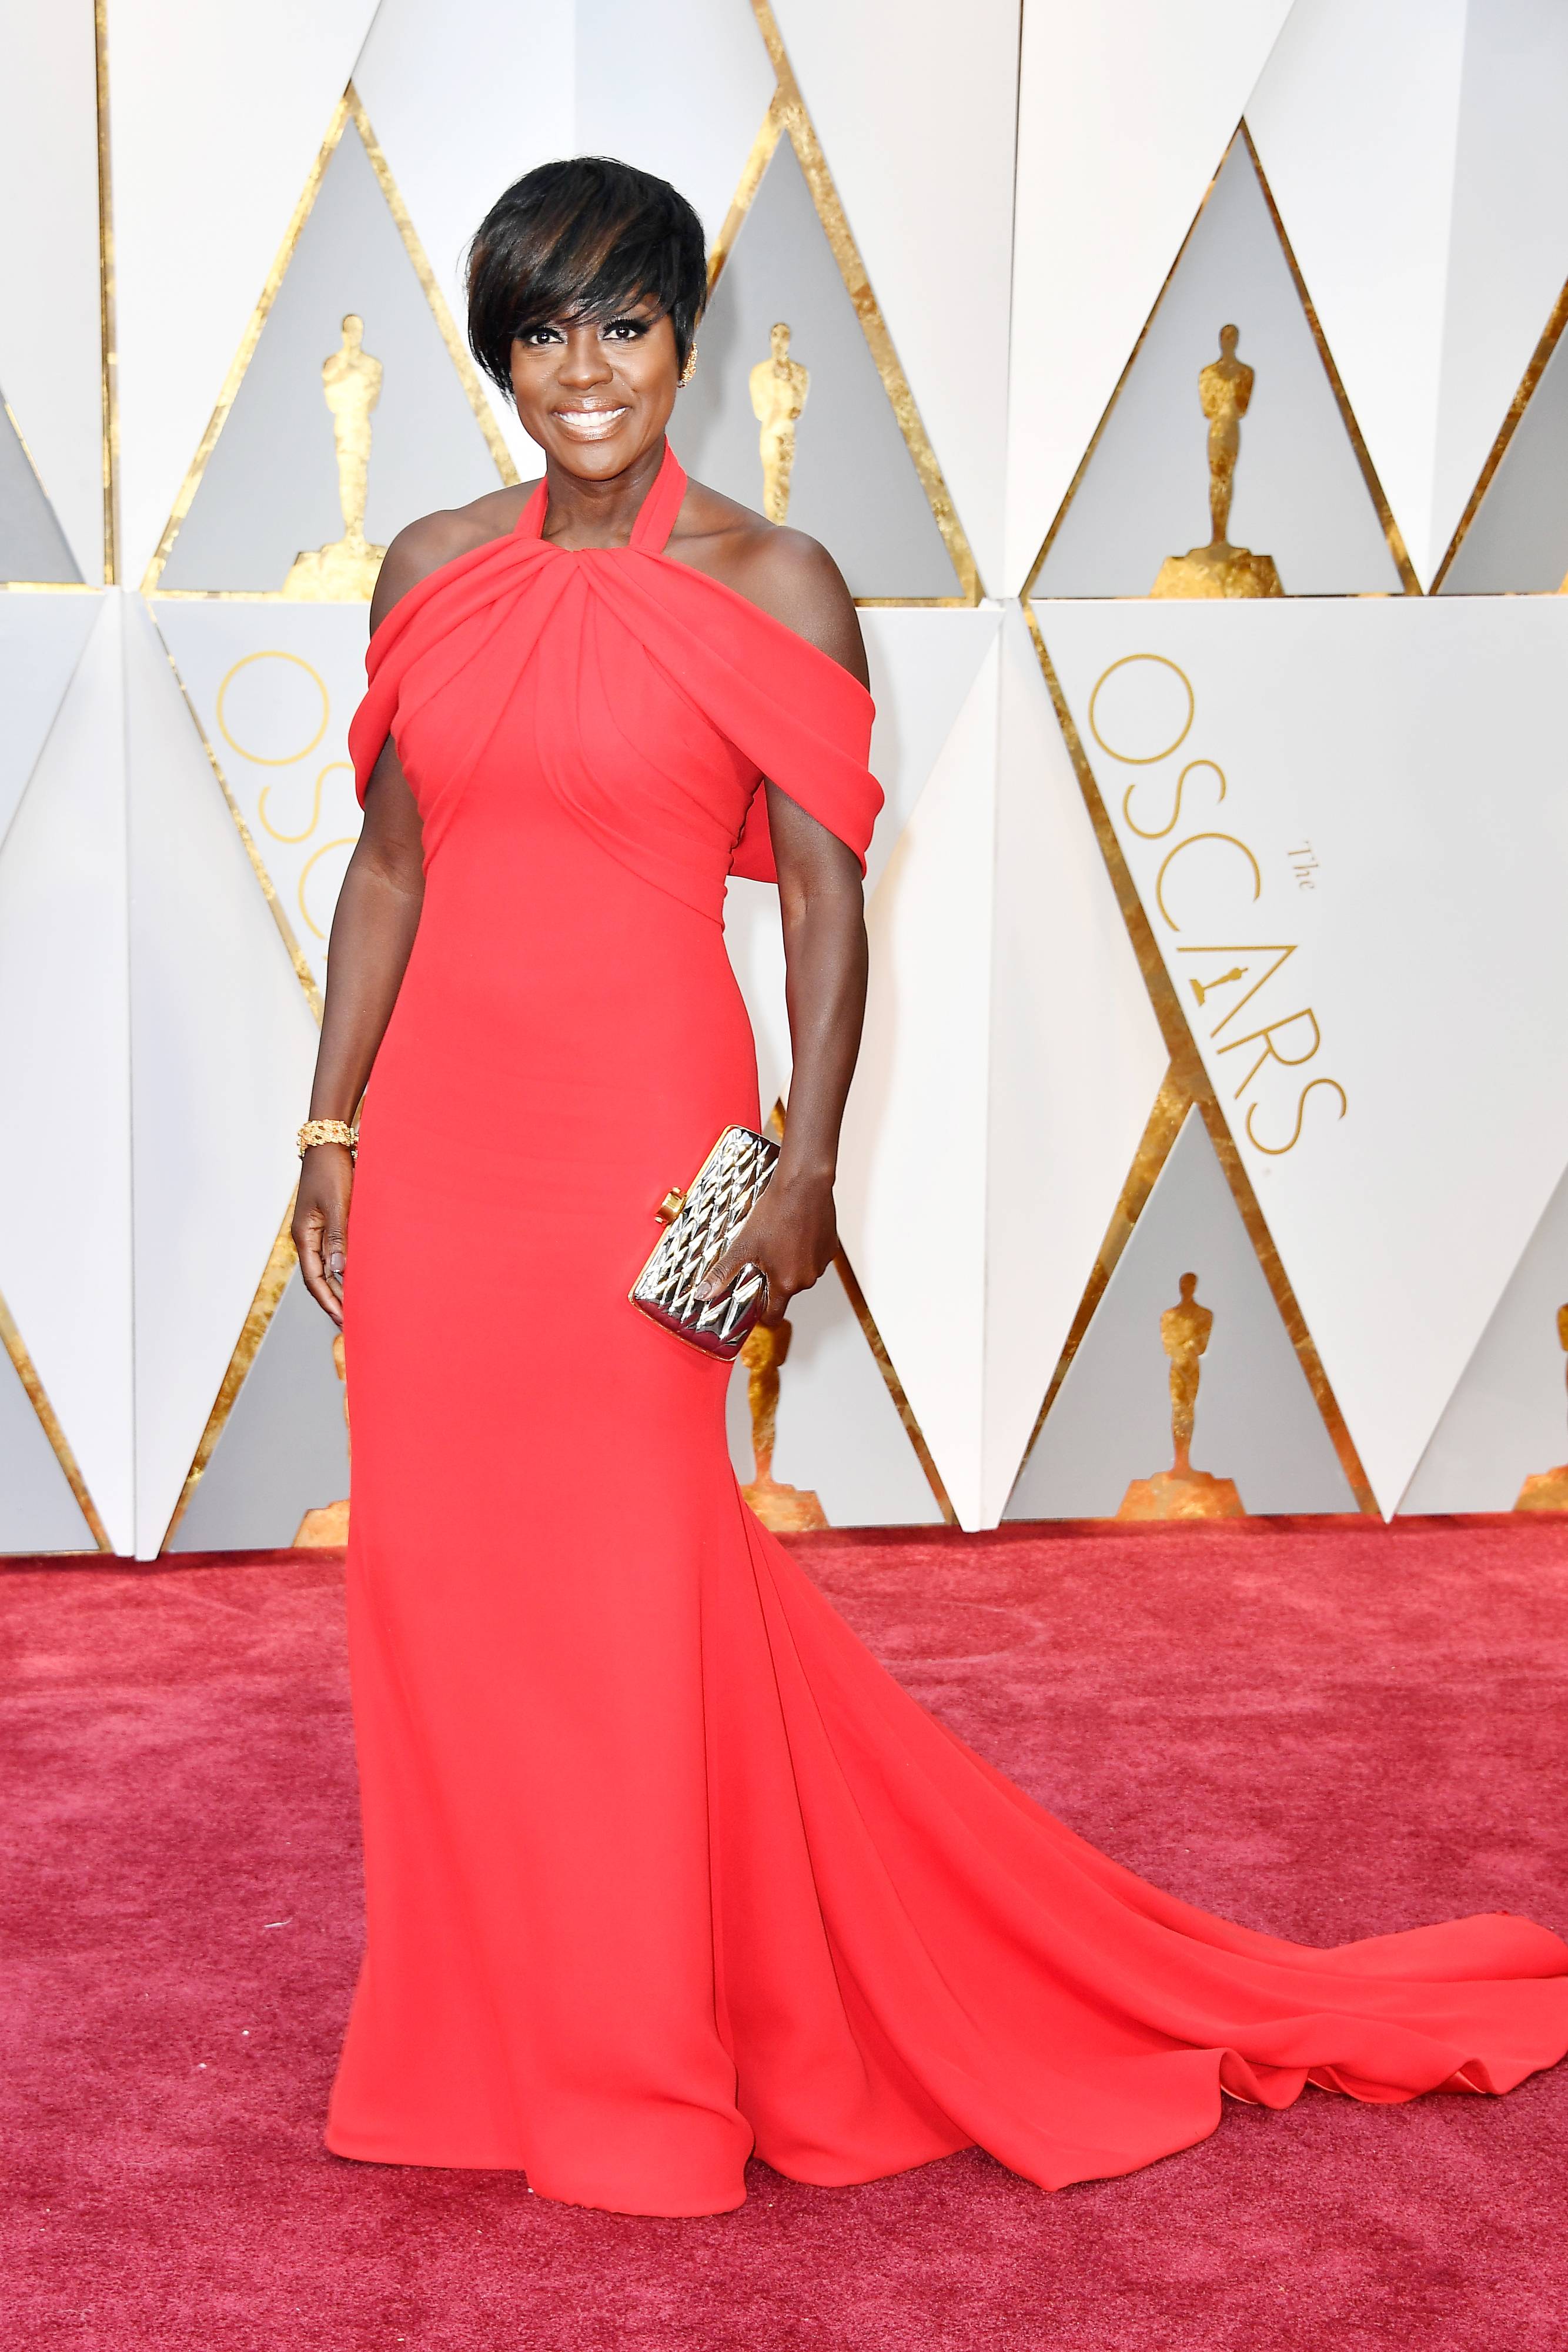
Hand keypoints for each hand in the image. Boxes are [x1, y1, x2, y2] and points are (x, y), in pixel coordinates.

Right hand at [293, 1143, 353, 1324]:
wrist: (328, 1145)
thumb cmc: (332, 1172)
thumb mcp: (337, 1204)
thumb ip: (338, 1237)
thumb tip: (339, 1270)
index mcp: (304, 1236)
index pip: (314, 1278)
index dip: (327, 1301)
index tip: (342, 1319)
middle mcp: (307, 1238)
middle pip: (318, 1279)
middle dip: (333, 1301)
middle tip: (351, 1322)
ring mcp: (315, 1232)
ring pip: (325, 1268)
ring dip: (338, 1288)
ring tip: (355, 1308)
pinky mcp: (326, 1224)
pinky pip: (332, 1255)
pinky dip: (343, 1270)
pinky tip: (356, 1279)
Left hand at [697, 1168, 837, 1321]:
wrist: (803, 1185)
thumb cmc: (775, 1212)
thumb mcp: (743, 1244)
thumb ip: (723, 1272)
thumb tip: (703, 1293)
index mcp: (786, 1282)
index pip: (775, 1315)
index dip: (762, 1312)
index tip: (755, 1301)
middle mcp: (807, 1278)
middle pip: (786, 1290)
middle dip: (774, 1278)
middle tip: (762, 1256)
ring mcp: (821, 1264)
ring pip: (801, 1273)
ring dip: (789, 1264)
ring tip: (778, 1240)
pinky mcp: (830, 1248)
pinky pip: (813, 1258)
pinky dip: (803, 1251)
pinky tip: (793, 1233)